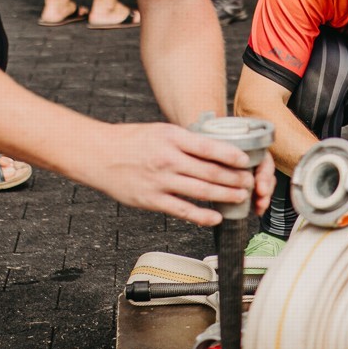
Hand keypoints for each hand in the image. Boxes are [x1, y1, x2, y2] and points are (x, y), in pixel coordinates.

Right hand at [82, 121, 262, 226]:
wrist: (98, 154)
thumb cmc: (130, 141)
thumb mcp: (160, 131)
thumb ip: (185, 140)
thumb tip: (215, 148)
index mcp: (172, 137)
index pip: (209, 147)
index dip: (232, 155)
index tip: (246, 160)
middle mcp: (168, 159)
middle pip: (210, 171)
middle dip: (235, 178)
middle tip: (249, 181)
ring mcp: (160, 181)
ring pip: (202, 191)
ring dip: (225, 195)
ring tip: (240, 196)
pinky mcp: (152, 200)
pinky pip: (183, 210)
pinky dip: (203, 215)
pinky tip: (216, 217)